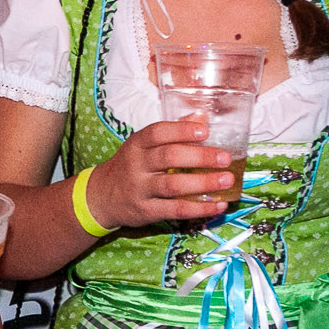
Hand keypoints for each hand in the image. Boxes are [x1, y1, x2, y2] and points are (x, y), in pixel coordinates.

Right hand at [84, 118, 235, 229]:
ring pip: (173, 185)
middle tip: (225, 158)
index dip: (181, 131)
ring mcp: (140, 189)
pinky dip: (200, 208)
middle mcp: (137, 165)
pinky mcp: (146, 211)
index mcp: (137, 144)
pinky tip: (218, 205)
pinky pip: (176, 210)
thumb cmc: (130, 167)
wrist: (101, 197)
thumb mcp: (143, 146)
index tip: (205, 131)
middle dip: (200, 157)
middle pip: (169, 157)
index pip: (157, 133)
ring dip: (203, 183)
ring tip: (227, 180)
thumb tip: (202, 118)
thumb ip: (171, 133)